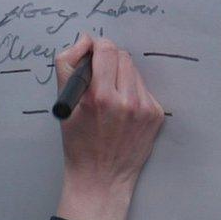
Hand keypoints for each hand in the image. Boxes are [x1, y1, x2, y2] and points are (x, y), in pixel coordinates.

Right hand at [54, 34, 165, 219]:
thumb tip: (83, 41)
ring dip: (120, 76)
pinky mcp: (156, 115)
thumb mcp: (64, 108)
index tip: (90, 53)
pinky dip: (132, 92)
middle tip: (98, 77)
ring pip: (134, 71)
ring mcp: (145, 108)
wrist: (101, 179)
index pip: (106, 50)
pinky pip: (144, 89)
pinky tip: (122, 111)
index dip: (96, 47)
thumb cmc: (78, 145)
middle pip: (122, 57)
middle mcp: (125, 101)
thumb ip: (67, 68)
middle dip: (108, 61)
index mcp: (100, 98)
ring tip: (109, 97)